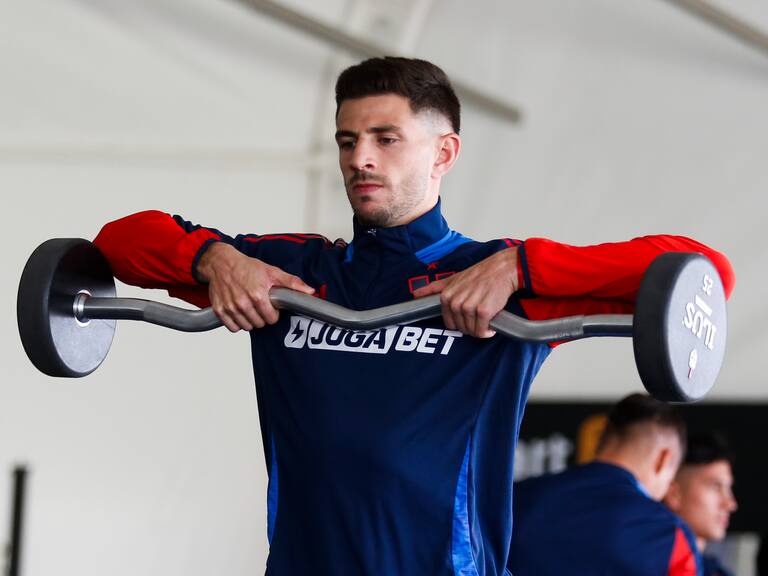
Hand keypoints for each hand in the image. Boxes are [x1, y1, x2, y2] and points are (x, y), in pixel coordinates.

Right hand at [197, 242, 314, 331]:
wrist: (222, 263)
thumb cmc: (247, 267)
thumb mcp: (272, 272)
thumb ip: (292, 283)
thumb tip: (310, 291)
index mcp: (258, 295)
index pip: (271, 319)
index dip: (273, 314)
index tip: (270, 307)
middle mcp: (243, 303)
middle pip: (259, 324)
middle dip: (261, 317)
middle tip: (259, 306)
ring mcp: (230, 307)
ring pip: (246, 327)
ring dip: (250, 321)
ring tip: (249, 308)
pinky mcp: (220, 310)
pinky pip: (232, 327)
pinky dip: (236, 323)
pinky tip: (239, 313)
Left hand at [412, 247, 518, 337]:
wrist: (501, 269)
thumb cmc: (478, 275)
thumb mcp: (452, 279)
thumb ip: (434, 288)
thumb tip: (415, 294)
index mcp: (446, 297)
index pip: (449, 323)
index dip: (459, 322)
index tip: (467, 315)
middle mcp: (456, 302)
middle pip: (461, 328)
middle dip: (471, 325)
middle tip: (479, 314)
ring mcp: (469, 307)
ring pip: (472, 331)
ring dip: (480, 329)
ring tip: (486, 316)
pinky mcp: (484, 311)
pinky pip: (482, 331)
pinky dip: (488, 331)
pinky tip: (491, 322)